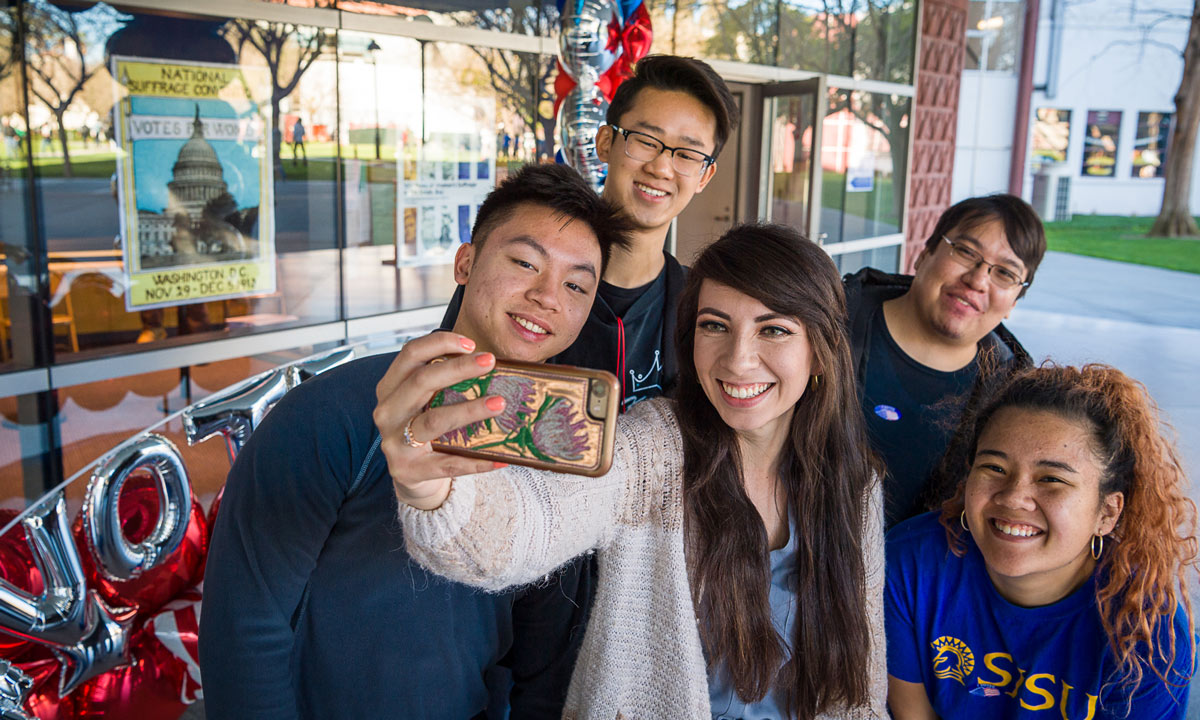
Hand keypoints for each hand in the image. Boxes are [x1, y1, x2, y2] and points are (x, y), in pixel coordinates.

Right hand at [374, 332, 506, 509]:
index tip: (470, 343)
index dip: (439, 343)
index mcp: (390, 387)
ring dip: (469, 410)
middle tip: (490, 362)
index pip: (410, 354)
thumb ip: (444, 381)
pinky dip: (476, 462)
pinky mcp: (407, 471)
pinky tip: (501, 458)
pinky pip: (448, 464)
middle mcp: (388, 412)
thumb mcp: (424, 400)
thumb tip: (489, 364)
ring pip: (434, 421)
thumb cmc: (425, 427)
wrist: (410, 475)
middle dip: (458, 368)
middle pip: (421, 381)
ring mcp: (394, 443)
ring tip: (499, 403)